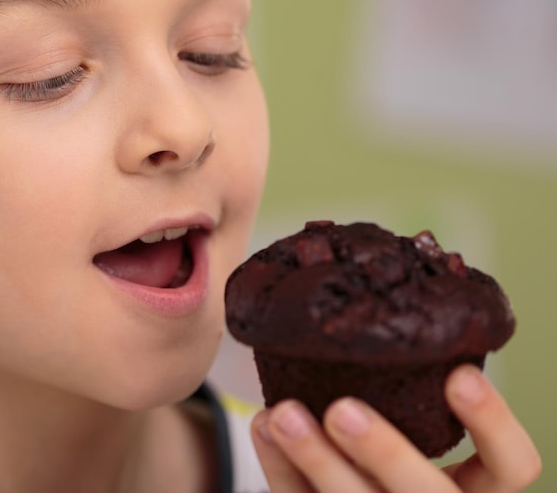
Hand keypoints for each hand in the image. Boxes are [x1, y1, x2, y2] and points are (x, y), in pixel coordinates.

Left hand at [250, 365, 540, 491]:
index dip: (493, 424)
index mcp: (474, 486)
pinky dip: (279, 465)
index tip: (458, 373)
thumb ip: (416, 386)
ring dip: (316, 460)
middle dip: (384, 452)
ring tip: (282, 413)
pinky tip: (263, 426)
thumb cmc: (393, 441)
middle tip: (342, 410)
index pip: (511, 466)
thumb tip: (383, 300)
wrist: (346, 476)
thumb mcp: (420, 417)